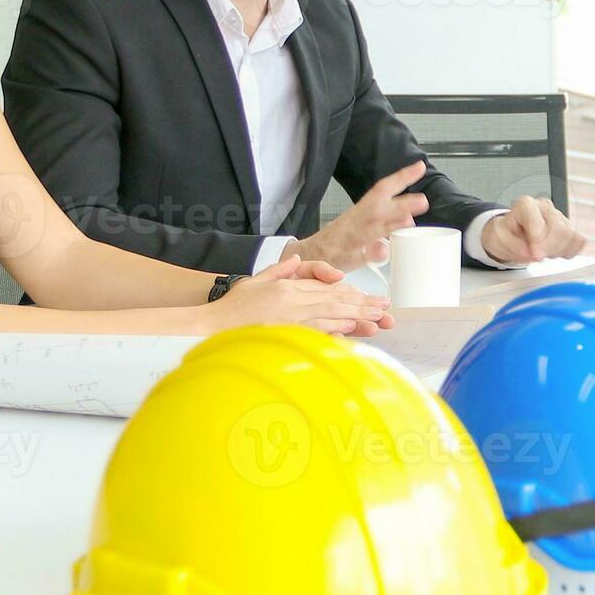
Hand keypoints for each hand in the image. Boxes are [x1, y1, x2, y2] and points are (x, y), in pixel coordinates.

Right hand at [202, 255, 394, 336]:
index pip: (327, 288)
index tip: (368, 297)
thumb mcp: (257, 280)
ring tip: (377, 320)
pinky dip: (334, 333)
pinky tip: (351, 333)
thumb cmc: (233, 307)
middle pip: (335, 301)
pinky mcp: (284, 335)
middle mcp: (292, 301)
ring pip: (330, 316)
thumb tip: (294, 259)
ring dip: (356, 318)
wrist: (210, 325)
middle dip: (362, 305)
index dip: (350, 293)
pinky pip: (315, 333)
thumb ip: (279, 270)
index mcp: (288, 288)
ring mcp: (289, 320)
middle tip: (384, 309)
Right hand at [288, 161, 429, 270]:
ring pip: (368, 230)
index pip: (383, 189)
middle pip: (377, 209)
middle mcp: (356, 221)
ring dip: (388, 225)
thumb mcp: (362, 223)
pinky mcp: (346, 258)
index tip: (420, 167)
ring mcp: (350, 239)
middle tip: (422, 201)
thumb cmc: (340, 240)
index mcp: (362, 210)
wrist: (311, 255)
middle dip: (400, 204)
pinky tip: (383, 250)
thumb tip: (409, 217)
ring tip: (408, 220)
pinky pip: (358, 256)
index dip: (401, 178)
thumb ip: (386, 220)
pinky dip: (370, 253)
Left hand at [481, 196, 587, 263]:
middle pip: (558, 228)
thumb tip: (530, 253)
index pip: (538, 222)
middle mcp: (545, 207)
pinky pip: (579, 240)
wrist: (512, 233)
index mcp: (526, 205)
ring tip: (544, 252)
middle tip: (537, 256)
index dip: (538, 241)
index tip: (536, 255)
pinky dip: (569, 250)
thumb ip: (514, 246)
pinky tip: (556, 252)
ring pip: (570, 235)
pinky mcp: (570, 227)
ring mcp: (559, 216)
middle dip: (548, 248)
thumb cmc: (506, 234)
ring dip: (558, 250)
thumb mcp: (499, 239)